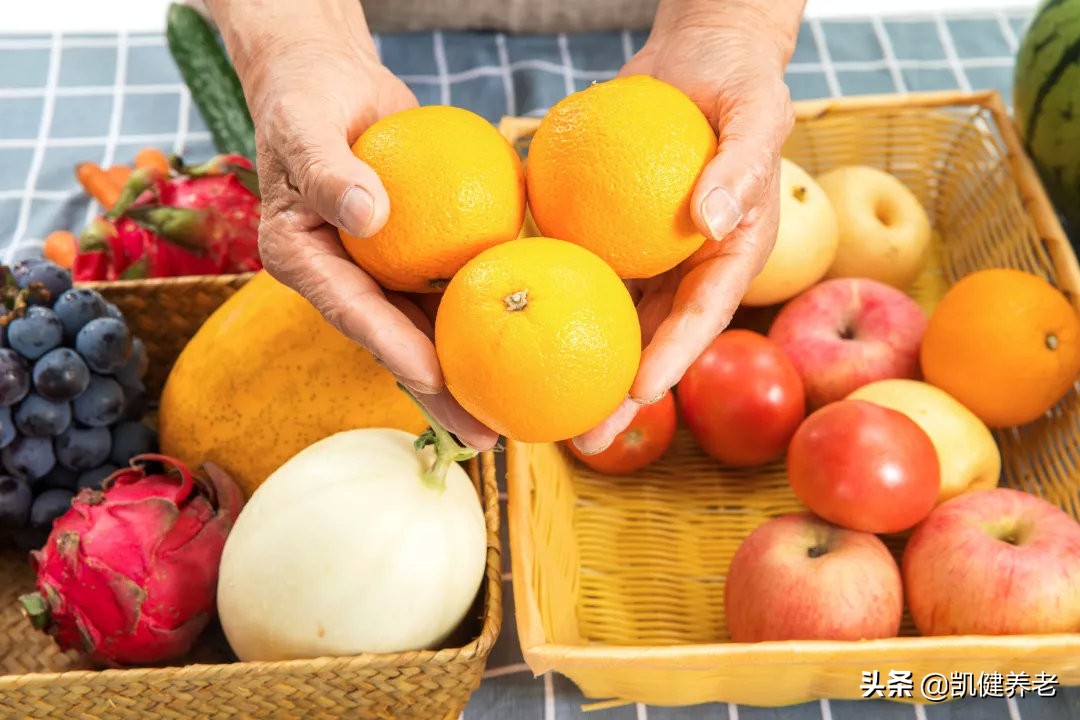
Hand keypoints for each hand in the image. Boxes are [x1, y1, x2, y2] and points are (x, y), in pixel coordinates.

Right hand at [207, 0, 499, 450]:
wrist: (329, 82)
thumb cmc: (306, 98)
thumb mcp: (306, 127)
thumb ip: (330, 171)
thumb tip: (369, 215)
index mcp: (304, 258)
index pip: (350, 309)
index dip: (391, 345)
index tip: (432, 377)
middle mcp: (342, 276)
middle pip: (395, 340)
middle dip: (440, 392)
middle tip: (485, 436)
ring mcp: (381, 270)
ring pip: (428, 328)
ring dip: (468, 370)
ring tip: (513, 416)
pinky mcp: (414, 254)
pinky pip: (449, 289)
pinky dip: (483, 313)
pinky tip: (526, 338)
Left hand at [573, 0, 804, 454]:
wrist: (700, 58)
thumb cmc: (739, 83)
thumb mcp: (757, 112)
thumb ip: (741, 164)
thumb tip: (711, 221)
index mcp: (730, 254)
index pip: (703, 315)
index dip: (674, 359)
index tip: (639, 394)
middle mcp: (688, 266)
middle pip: (652, 340)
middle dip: (618, 394)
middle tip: (582, 438)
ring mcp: (648, 256)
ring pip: (609, 319)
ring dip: (576, 365)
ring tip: (537, 410)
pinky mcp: (611, 235)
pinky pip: (580, 270)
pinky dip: (551, 299)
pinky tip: (510, 326)